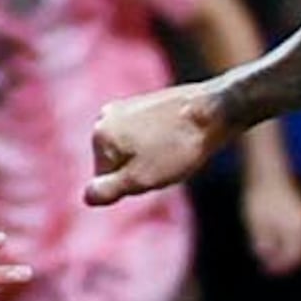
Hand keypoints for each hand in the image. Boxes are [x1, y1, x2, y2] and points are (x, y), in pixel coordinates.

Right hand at [88, 81, 226, 208]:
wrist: (214, 112)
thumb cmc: (177, 148)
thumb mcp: (139, 179)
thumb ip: (107, 191)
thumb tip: (86, 197)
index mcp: (99, 134)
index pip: (106, 181)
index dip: (132, 184)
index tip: (153, 172)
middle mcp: (105, 117)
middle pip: (116, 164)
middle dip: (138, 170)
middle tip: (164, 163)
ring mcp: (124, 107)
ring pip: (130, 151)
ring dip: (149, 158)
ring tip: (172, 151)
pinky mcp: (143, 103)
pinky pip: (143, 137)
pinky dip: (157, 144)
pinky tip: (175, 139)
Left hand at [243, 168, 300, 274]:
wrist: (267, 174)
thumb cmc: (260, 198)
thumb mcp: (256, 223)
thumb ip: (262, 242)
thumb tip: (266, 256)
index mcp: (298, 228)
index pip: (292, 256)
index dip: (279, 266)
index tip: (266, 269)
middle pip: (298, 252)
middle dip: (283, 260)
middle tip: (267, 266)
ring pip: (299, 244)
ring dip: (286, 251)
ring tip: (268, 254)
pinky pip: (298, 236)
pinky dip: (288, 242)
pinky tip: (273, 242)